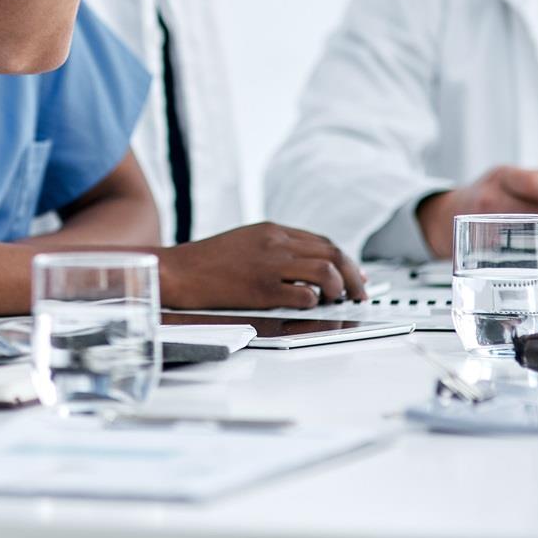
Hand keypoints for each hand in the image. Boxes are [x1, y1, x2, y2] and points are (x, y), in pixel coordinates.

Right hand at [160, 222, 367, 309]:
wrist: (178, 270)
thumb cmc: (206, 261)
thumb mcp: (245, 241)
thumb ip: (275, 248)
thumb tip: (306, 265)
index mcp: (272, 230)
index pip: (322, 241)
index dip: (344, 259)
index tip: (354, 274)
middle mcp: (276, 242)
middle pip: (332, 253)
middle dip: (353, 274)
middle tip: (359, 292)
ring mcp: (270, 264)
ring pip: (326, 270)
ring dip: (339, 288)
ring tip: (338, 301)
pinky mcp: (262, 288)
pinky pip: (304, 294)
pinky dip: (315, 302)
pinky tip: (312, 307)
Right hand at [416, 167, 537, 259]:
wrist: (445, 217)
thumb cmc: (483, 195)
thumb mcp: (505, 177)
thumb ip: (536, 179)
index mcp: (500, 178)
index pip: (535, 184)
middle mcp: (491, 202)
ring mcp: (489, 228)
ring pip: (536, 232)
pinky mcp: (490, 251)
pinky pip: (523, 249)